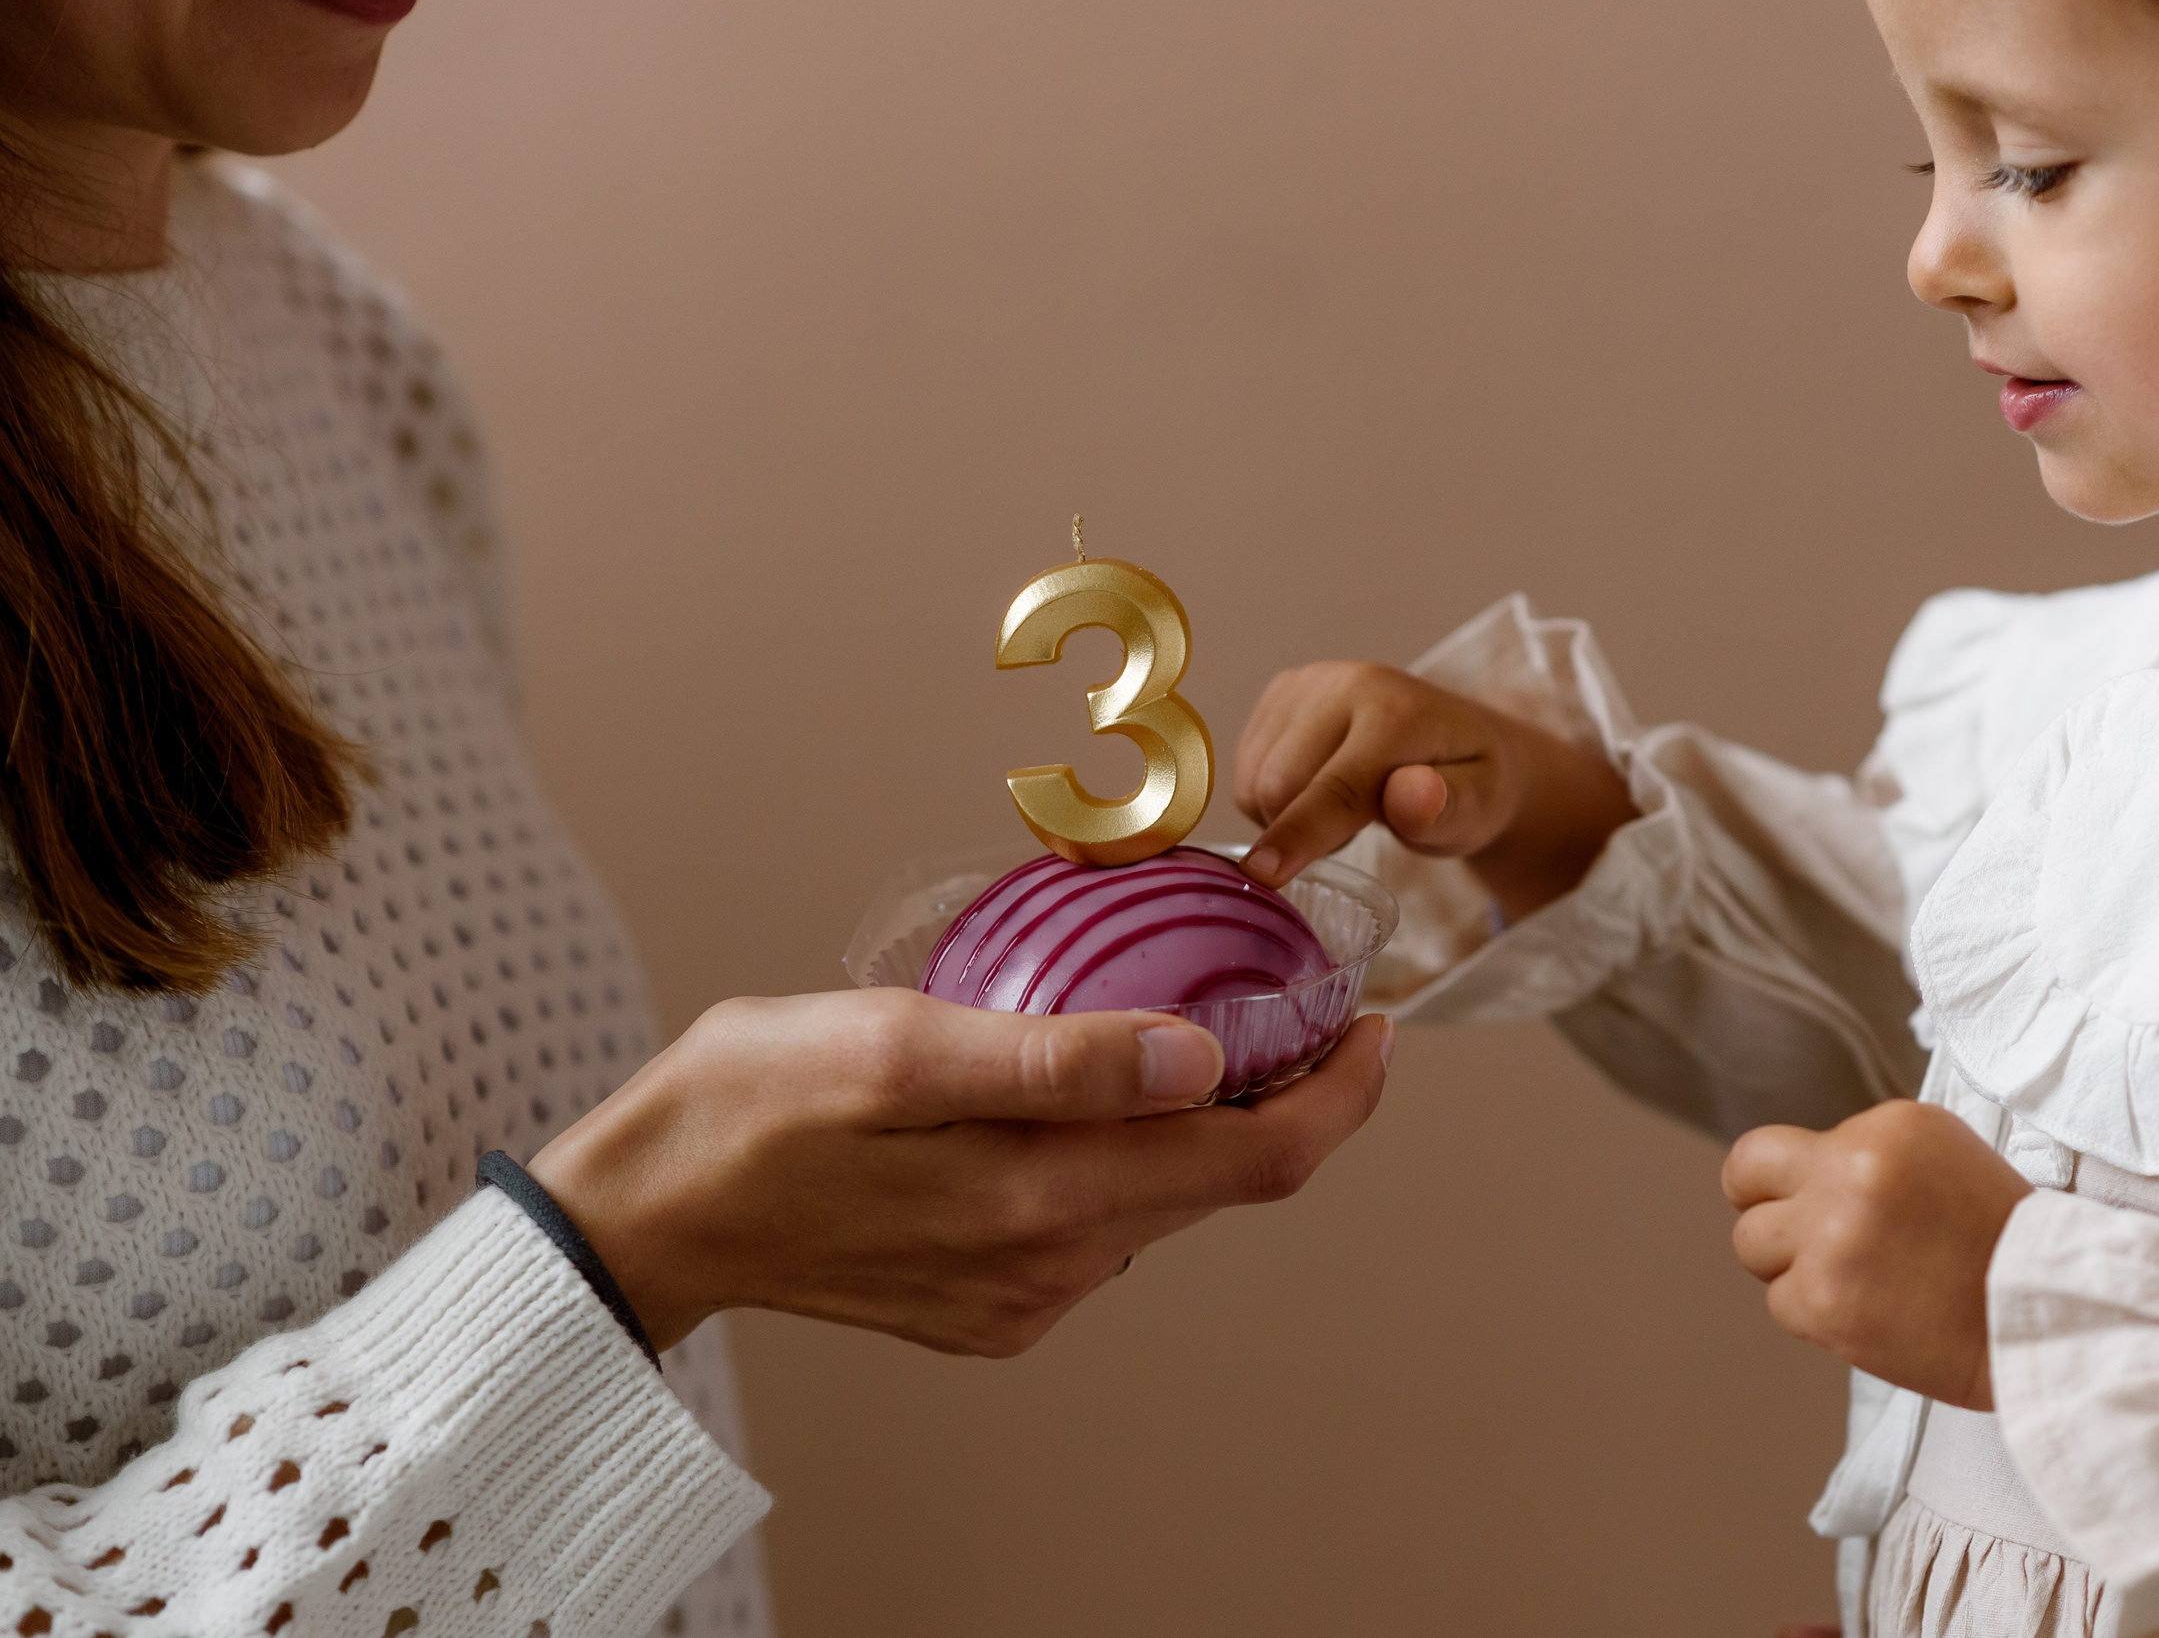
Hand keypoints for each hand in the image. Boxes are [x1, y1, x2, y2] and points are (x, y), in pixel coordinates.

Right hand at [530, 991, 1391, 1354]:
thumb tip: (1203, 1056)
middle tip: (1289, 994)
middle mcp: (1049, 1268)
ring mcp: (1019, 1297)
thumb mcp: (899, 1043)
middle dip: (1280, 1094)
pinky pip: (1094, 1222)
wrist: (644, 1215)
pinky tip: (1085, 1090)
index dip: (1340, 1095)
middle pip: (1222, 1184)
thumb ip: (1059, 1058)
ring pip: (1161, 1201)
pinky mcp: (986, 1305)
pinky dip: (1120, 1154)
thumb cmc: (750, 1105)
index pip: (1257, 1162)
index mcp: (1041, 1200)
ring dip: (1195, 1121)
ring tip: (1188, 1018)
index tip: (1373, 1020)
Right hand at [1231, 661, 1634, 920]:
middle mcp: (1343, 682)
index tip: (1264, 874)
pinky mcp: (1281, 691)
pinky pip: (1245, 768)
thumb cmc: (1471, 787)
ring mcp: (1306, 681)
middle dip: (1301, 830)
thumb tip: (1410, 794)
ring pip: (1254, 779)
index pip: (1336, 787)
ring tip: (1342, 807)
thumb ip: (1445, 809)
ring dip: (1284, 815)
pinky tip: (1318, 786)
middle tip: (1355, 831)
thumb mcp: (1477, 810)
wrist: (1461, 741)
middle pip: (1278, 784)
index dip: (1299, 834)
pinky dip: (1270, 795)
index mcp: (1395, 711)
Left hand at [1721, 1101, 2029, 1408]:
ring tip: (1852, 1277)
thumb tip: (1802, 1169)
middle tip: (1794, 1234)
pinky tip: (1868, 1310)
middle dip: (1760, 1206)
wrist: (2046, 1319)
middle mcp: (1851, 1173)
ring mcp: (1832, 1239)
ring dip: (1791, 1264)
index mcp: (1884, 1128)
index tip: (1804, 1199)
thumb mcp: (1942, 1154)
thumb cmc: (2001, 1242)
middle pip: (1743, 1177)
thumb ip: (1867, 1151)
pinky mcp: (1825, 1303)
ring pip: (1752, 1245)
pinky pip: (1781, 1302)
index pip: (1778, 1144)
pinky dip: (1816, 1313)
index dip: (1785, 1177)